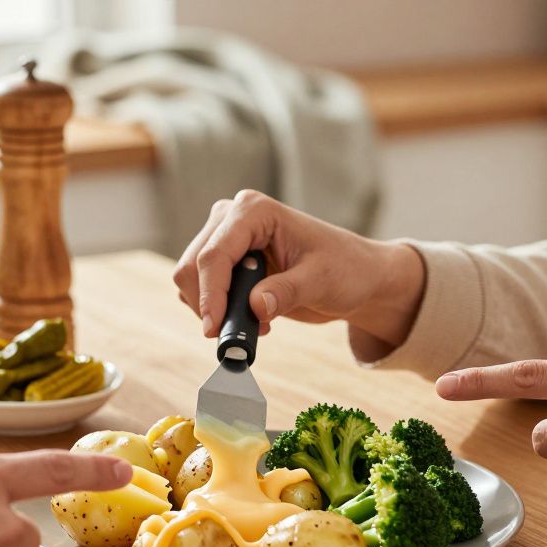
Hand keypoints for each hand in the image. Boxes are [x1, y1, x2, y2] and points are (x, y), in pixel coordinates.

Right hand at [172, 189, 424, 348]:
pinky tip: (254, 317)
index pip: (214, 254)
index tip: (215, 331)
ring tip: (260, 323)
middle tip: (241, 334)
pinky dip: (218, 311)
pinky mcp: (225, 262)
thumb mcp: (321, 282)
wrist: (356, 277)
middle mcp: (231, 218)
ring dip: (215, 310)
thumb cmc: (346, 270)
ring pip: (189, 280)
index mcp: (253, 211)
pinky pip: (199, 290)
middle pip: (192, 266)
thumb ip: (286, 292)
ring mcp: (225, 239)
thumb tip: (254, 307)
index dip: (209, 295)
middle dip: (209, 305)